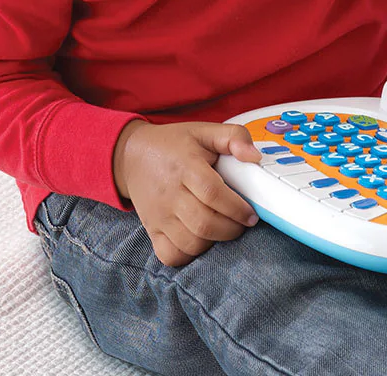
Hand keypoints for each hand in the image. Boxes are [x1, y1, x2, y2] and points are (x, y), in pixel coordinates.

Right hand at [112, 119, 261, 266]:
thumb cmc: (173, 144)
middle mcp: (170, 194)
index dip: (236, 207)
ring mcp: (159, 215)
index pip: (213, 193)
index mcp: (185, 167)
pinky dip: (189, 255)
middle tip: (242, 223)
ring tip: (224, 229)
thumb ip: (234, 137)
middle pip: (204, 223)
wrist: (132, 155)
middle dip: (231, 229)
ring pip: (190, 243)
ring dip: (214, 242)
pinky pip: (170, 255)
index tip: (251, 214)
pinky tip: (200, 241)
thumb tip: (255, 157)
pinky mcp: (151, 230)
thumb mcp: (204, 131)